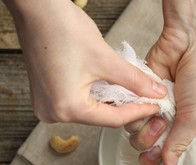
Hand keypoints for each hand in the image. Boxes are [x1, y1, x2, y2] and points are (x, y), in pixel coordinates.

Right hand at [4, 0, 166, 126]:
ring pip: (91, 110)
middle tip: (147, 100)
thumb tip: (155, 92)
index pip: (113, 119)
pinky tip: (110, 88)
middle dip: (126, 107)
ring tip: (132, 93)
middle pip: (101, 117)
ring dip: (112, 102)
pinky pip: (79, 102)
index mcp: (66, 108)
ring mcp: (47, 104)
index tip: (154, 106)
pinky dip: (96, 96)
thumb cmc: (60, 29)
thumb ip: (135, 80)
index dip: (139, 112)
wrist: (37, 9)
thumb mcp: (106, 59)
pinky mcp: (47, 94)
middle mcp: (53, 112)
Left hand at [126, 0, 195, 164]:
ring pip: (137, 135)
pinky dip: (135, 112)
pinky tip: (146, 103)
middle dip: (152, 146)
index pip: (175, 155)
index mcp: (193, 128)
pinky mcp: (141, 95)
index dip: (166, 162)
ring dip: (143, 129)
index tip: (163, 163)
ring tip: (155, 114)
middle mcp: (174, 121)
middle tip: (160, 130)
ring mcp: (156, 108)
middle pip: (152, 149)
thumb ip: (179, 145)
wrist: (192, 41)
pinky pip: (130, 114)